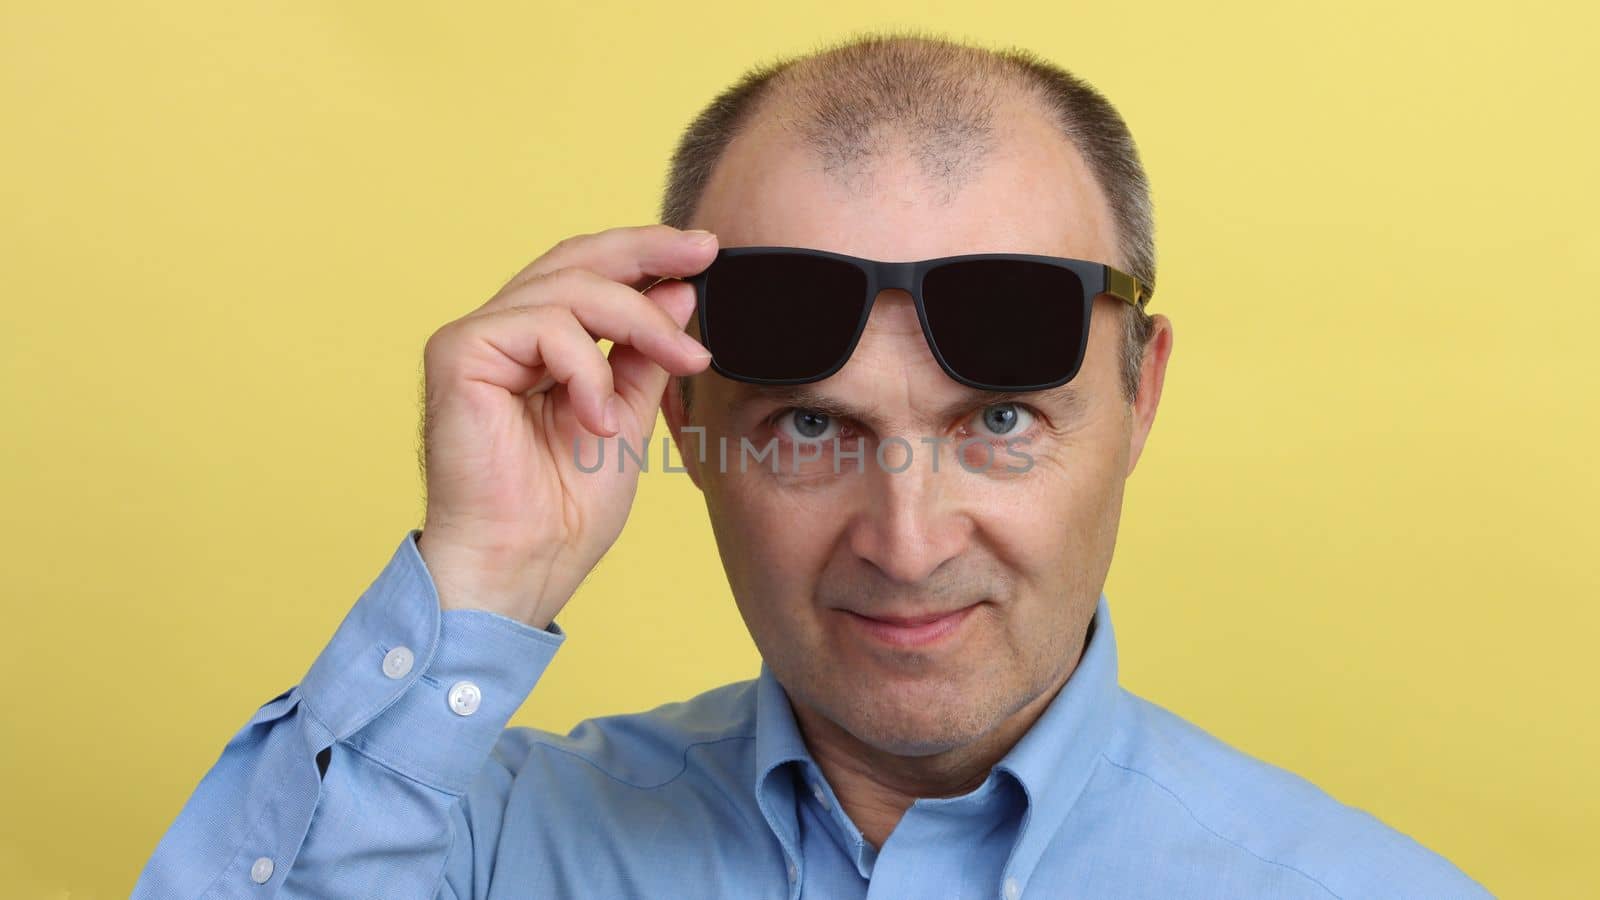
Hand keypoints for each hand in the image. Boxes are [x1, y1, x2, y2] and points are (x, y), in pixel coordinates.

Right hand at [414, 224, 715, 627]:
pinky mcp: (459, 353)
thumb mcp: (627, 416)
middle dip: (648, 252)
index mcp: (536, 346)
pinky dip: (587, 369)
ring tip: (681, 365)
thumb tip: (679, 291)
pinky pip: (542, 325)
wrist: (521, 568)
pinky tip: (597, 419)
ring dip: (640, 322)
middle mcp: (501, 333)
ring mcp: (476, 339)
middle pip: (576, 260)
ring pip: (570, 287)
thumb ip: (644, 355)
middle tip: (704, 254)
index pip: (590, 275)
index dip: (646, 255)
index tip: (706, 251)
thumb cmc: (562, 513)